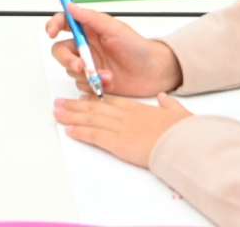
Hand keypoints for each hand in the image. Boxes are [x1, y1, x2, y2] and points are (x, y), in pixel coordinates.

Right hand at [47, 4, 182, 95]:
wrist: (154, 73)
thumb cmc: (138, 48)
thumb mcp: (114, 28)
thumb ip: (90, 17)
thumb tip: (71, 6)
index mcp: (89, 30)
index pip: (63, 23)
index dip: (53, 26)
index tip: (52, 32)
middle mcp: (86, 47)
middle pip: (60, 51)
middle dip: (67, 59)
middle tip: (80, 65)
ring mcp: (89, 65)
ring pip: (71, 70)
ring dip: (88, 74)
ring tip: (107, 75)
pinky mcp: (93, 81)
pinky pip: (81, 85)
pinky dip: (94, 85)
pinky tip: (110, 82)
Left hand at [53, 93, 191, 168]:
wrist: (182, 142)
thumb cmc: (182, 131)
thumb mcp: (178, 113)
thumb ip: (169, 105)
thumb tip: (165, 98)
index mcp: (138, 109)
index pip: (111, 101)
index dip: (94, 99)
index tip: (83, 98)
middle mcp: (125, 115)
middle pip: (94, 108)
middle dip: (75, 106)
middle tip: (61, 103)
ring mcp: (119, 128)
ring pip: (89, 119)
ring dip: (71, 116)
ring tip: (57, 113)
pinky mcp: (116, 143)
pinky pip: (93, 135)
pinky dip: (79, 132)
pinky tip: (68, 130)